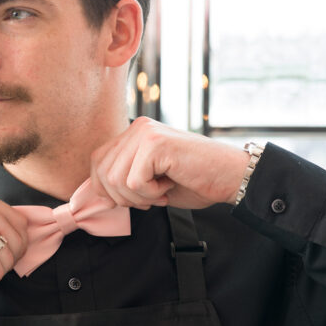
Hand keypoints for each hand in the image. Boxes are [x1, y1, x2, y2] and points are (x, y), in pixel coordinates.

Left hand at [90, 117, 249, 210]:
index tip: (136, 198)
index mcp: (135, 133)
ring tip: (162, 190)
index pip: (97, 162)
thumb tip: (95, 194)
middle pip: (102, 172)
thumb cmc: (194, 181)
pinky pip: (134, 182)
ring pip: (116, 180)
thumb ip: (124, 179)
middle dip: (123, 197)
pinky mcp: (156, 144)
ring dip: (140, 197)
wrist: (230, 178)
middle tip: (152, 197)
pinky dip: (151, 194)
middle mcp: (138, 127)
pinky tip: (170, 185)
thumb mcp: (151, 180)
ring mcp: (146, 133)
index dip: (108, 189)